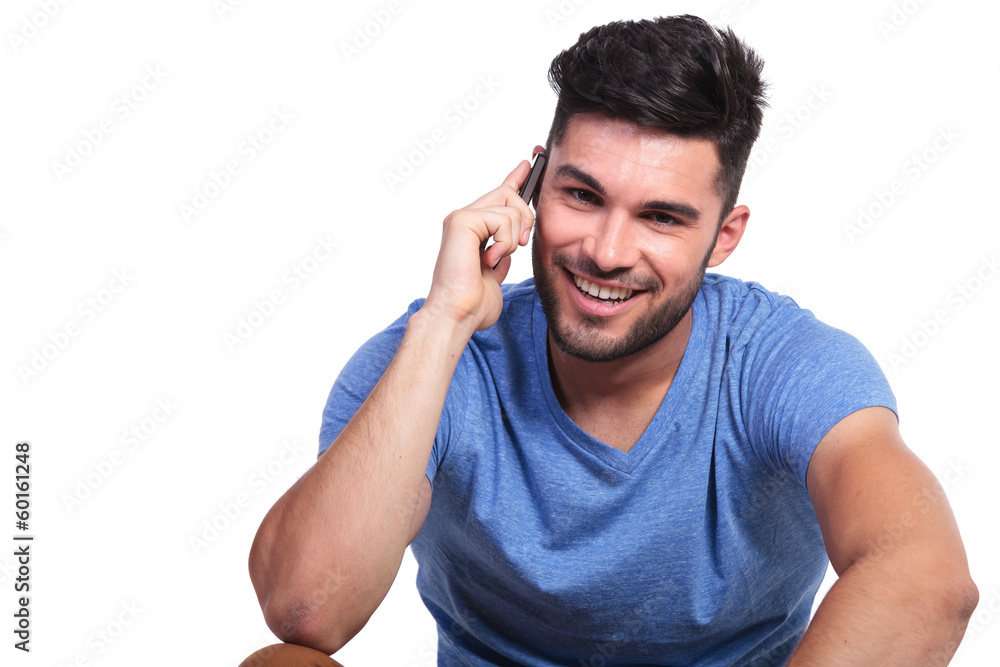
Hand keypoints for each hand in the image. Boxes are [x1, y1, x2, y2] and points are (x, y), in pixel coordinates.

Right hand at [422, 159, 535, 333]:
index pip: (498, 194)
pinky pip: (502, 219)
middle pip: (509, 194)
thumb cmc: (474, 303)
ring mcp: (461, 218)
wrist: (458, 315)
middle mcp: (464, 219)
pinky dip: (504, 243)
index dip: (516, 178)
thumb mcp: (497, 271)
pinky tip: (490, 259)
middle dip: (525, 217)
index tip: (530, 163)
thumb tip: (514, 240)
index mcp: (473, 229)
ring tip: (495, 260)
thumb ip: (503, 251)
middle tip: (520, 244)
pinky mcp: (462, 221)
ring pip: (510, 207)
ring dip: (513, 239)